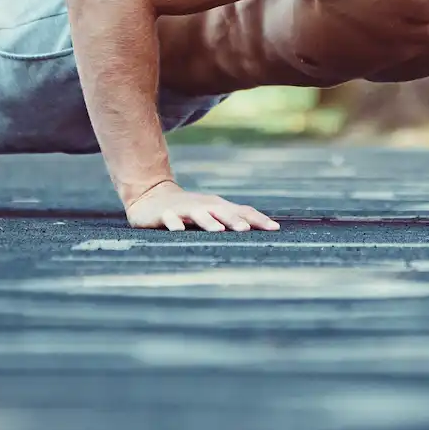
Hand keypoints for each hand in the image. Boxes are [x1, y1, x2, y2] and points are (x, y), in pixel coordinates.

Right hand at [126, 181, 280, 231]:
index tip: (274, 229)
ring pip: (199, 214)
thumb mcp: (212, 214)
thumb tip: (265, 232)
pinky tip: (179, 231)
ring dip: (209, 221)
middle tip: (247, 230)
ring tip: (218, 230)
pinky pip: (170, 219)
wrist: (153, 197)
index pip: (243, 211)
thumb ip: (233, 221)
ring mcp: (185, 209)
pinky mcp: (165, 214)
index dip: (258, 219)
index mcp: (219, 207)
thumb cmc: (190, 210)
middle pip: (223, 211)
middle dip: (235, 220)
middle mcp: (205, 206)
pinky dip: (175, 224)